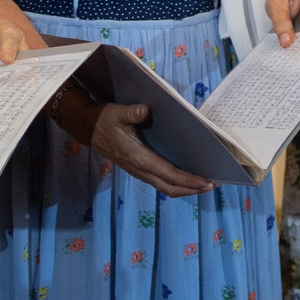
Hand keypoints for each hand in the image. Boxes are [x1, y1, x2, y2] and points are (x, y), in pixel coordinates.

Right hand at [55, 95, 214, 197]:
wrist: (86, 127)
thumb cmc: (104, 119)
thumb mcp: (116, 112)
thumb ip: (131, 112)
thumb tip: (144, 109)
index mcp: (138, 157)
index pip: (168, 174)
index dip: (188, 180)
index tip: (206, 182)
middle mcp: (139, 169)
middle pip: (170, 187)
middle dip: (192, 188)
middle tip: (212, 185)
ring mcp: (138, 171)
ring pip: (165, 188)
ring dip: (184, 189)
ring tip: (203, 184)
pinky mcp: (137, 169)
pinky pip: (159, 182)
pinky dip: (175, 184)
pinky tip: (185, 178)